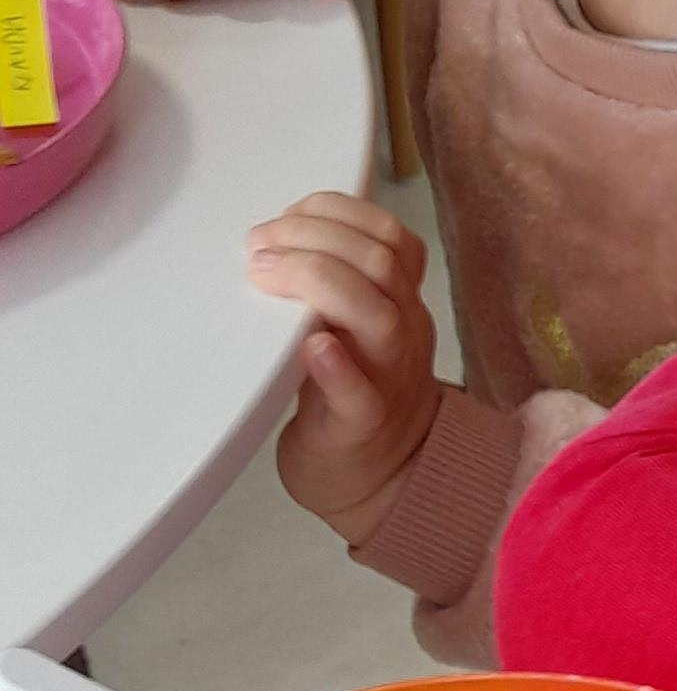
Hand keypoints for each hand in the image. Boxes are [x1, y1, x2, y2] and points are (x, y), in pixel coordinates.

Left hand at [248, 191, 445, 542]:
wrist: (381, 477)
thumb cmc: (352, 391)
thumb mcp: (353, 326)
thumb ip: (335, 283)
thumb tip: (277, 235)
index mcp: (401, 303)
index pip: (390, 237)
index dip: (335, 213)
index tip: (281, 219)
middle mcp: (405, 333)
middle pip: (382, 264)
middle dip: (312, 239)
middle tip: (256, 248)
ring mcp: (389, 380)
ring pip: (380, 319)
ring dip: (317, 282)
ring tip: (263, 277)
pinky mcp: (362, 427)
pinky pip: (362, 396)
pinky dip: (338, 368)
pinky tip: (313, 347)